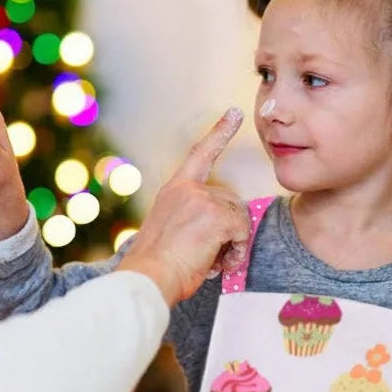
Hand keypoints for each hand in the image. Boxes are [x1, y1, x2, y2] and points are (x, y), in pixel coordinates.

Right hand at [117, 108, 249, 305]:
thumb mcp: (170, 233)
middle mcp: (188, 189)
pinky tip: (218, 264)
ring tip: (209, 262)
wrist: (148, 278)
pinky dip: (236, 252)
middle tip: (208, 257)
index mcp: (175, 190)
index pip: (200, 154)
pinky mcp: (217, 216)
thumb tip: (223, 231)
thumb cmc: (156, 268)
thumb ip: (192, 220)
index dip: (219, 132)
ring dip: (232, 245)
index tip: (234, 113)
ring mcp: (203, 200)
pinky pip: (243, 233)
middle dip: (229, 232)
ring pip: (240, 219)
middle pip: (232, 203)